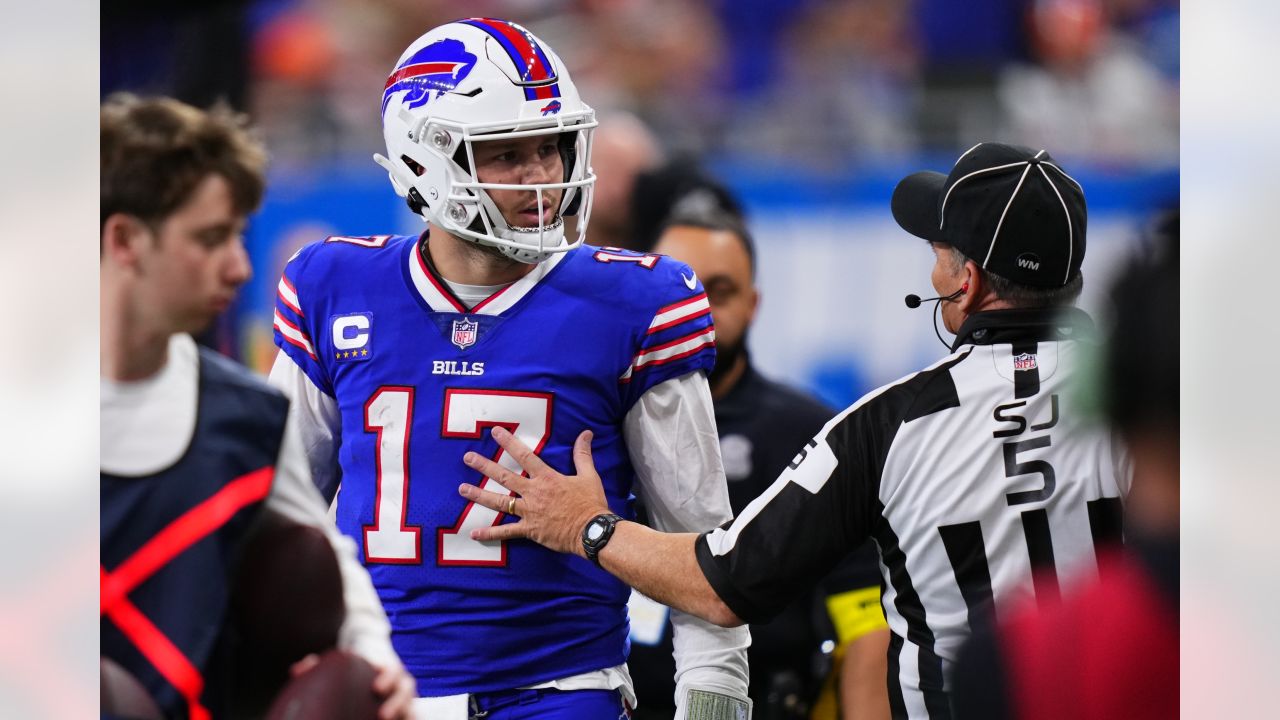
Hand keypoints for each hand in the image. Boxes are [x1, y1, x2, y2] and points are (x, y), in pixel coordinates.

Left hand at [291, 654, 415, 719]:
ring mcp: (404, 701)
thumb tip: (297, 670)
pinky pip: (410, 718)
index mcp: (385, 669)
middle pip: (406, 691)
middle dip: (398, 702)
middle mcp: (399, 685)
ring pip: (412, 708)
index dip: (388, 677)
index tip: (376, 687)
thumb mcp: (340, 667)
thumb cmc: (353, 673)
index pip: (393, 670)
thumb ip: (319, 667)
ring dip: (405, 715)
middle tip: (383, 715)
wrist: (373, 677)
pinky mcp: (405, 713)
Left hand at [459, 427, 608, 556]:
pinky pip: (506, 532)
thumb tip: (586, 434)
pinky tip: (473, 533)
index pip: (524, 455)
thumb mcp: (588, 475)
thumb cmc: (590, 503)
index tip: (495, 432)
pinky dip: (489, 533)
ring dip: (479, 495)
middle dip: (484, 466)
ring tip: (462, 488)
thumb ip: (582, 454)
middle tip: (468, 457)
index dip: (509, 442)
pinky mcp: (529, 530)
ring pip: (499, 502)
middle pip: (504, 476)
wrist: (591, 531)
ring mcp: (529, 512)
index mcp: (546, 478)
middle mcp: (533, 493)